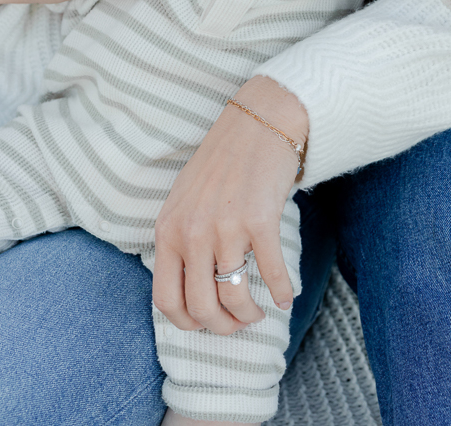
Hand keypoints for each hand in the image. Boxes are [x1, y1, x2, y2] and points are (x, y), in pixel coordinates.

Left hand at [153, 75, 307, 336]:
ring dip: (251, 315)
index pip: (166, 300)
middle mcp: (191, 232)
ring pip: (234, 298)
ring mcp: (225, 227)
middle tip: (239, 323)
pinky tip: (285, 296)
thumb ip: (180, 240)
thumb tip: (190, 289)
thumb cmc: (222, 163)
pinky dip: (281, 292)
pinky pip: (271, 273)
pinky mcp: (259, 220)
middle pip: (201, 308)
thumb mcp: (184, 201)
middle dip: (223, 327)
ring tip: (260, 311)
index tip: (207, 323)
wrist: (257, 123)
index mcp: (168, 230)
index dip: (188, 323)